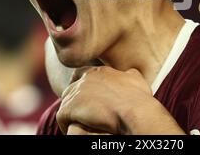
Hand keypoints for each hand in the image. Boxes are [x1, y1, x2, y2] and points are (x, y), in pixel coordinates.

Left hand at [57, 66, 184, 134]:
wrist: (135, 112)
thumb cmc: (138, 98)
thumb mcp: (136, 79)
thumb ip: (129, 74)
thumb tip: (130, 74)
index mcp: (99, 71)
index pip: (80, 74)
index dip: (79, 85)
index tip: (83, 97)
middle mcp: (85, 79)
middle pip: (71, 89)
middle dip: (75, 101)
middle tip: (82, 113)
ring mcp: (77, 92)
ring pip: (66, 102)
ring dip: (71, 113)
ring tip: (78, 123)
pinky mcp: (71, 108)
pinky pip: (62, 116)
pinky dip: (65, 123)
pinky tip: (72, 129)